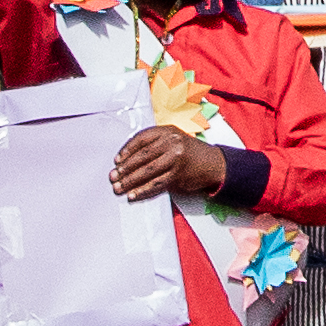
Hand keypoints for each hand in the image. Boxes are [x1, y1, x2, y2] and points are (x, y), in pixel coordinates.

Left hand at [111, 125, 226, 202]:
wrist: (213, 164)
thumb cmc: (189, 152)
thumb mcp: (174, 140)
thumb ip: (155, 144)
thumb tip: (128, 159)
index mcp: (167, 131)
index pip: (141, 139)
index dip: (126, 150)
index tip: (116, 160)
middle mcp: (171, 142)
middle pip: (142, 156)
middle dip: (125, 168)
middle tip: (113, 176)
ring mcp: (176, 158)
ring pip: (147, 171)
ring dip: (130, 181)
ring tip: (118, 187)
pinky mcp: (178, 174)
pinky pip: (156, 183)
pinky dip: (143, 190)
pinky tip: (133, 194)